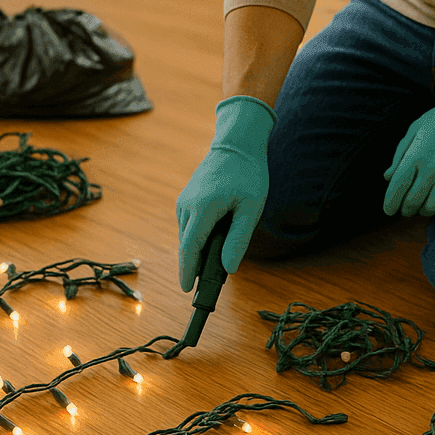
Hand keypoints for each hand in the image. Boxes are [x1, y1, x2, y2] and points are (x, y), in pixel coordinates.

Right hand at [176, 96, 276, 290]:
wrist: (236, 144)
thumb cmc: (248, 173)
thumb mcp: (251, 208)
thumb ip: (238, 239)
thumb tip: (228, 268)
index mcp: (203, 208)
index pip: (191, 248)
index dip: (187, 271)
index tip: (186, 290)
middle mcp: (187, 205)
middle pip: (187, 245)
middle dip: (194, 266)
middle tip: (207, 286)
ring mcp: (184, 201)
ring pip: (188, 236)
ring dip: (198, 251)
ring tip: (215, 264)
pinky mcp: (186, 199)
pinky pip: (189, 226)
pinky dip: (198, 238)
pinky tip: (213, 241)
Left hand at [383, 71, 434, 216]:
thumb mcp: (417, 128)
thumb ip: (400, 153)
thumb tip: (387, 177)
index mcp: (416, 155)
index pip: (397, 188)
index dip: (390, 204)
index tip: (389, 211)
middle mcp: (432, 169)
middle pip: (412, 203)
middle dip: (406, 210)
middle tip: (407, 210)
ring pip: (432, 208)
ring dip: (425, 210)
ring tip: (425, 205)